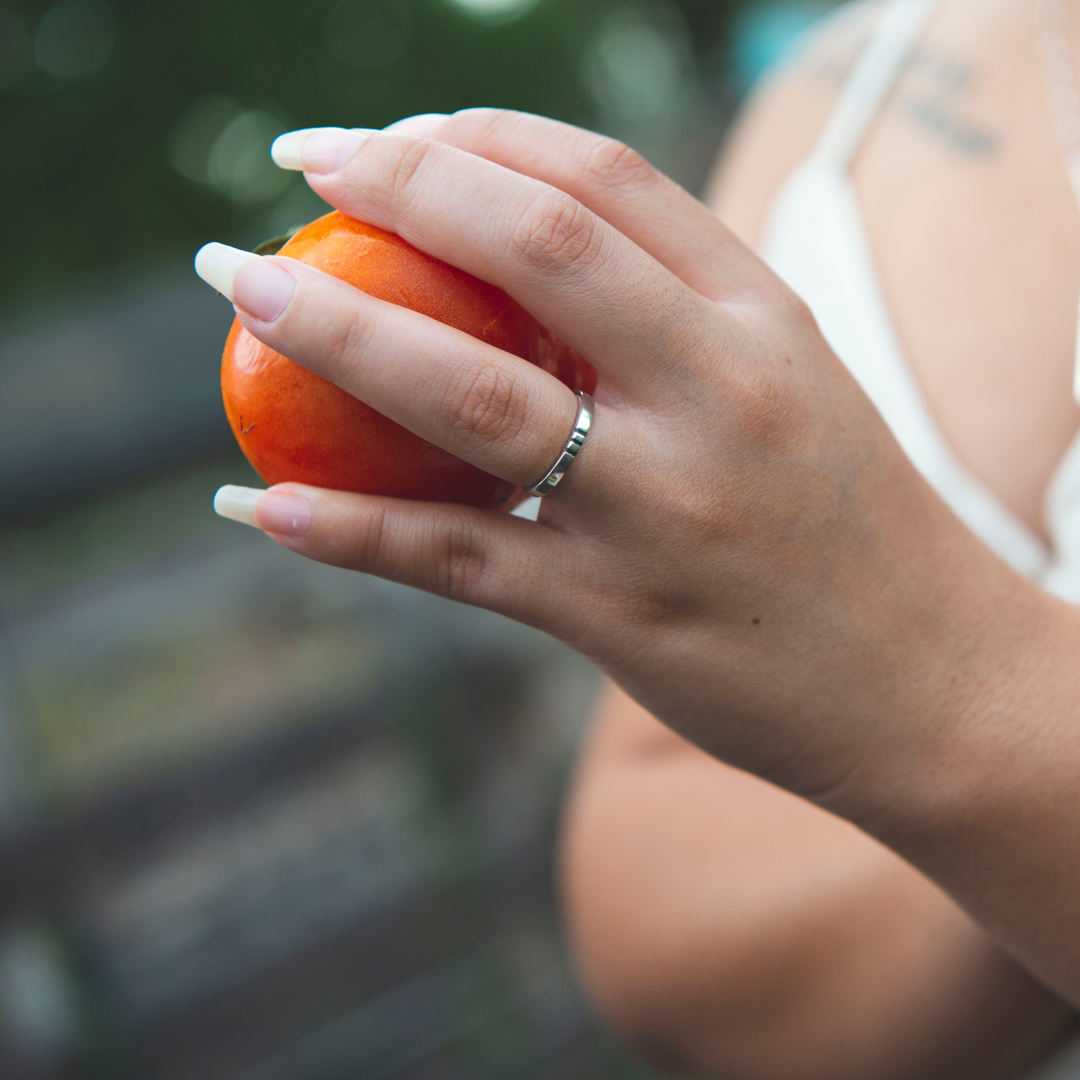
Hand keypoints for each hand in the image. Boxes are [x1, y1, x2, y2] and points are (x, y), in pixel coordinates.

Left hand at [195, 109, 1043, 813]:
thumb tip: (518, 266)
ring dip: (333, 332)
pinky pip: (459, 556)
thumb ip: (671, 319)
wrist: (930, 682)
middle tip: (299, 167)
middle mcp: (719, 394)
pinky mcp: (619, 614)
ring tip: (243, 291)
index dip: (475, 137)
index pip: (603, 181)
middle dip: (397, 185)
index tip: (388, 135)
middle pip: (531, 250)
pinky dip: (349, 530)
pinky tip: (260, 505)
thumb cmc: (847, 523)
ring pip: (469, 395)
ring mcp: (664, 509)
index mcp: (764, 317)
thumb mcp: (787, 385)